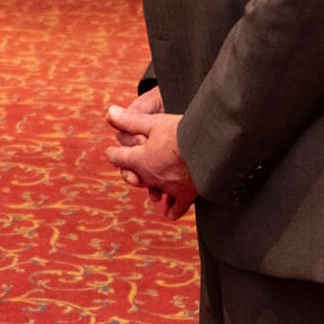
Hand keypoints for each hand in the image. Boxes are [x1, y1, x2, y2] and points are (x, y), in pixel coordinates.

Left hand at [105, 104, 198, 220]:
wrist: (214, 148)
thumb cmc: (184, 132)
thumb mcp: (154, 122)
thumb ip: (130, 120)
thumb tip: (109, 112)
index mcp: (141, 159)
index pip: (118, 158)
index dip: (113, 153)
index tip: (112, 151)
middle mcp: (152, 177)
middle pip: (134, 176)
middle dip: (132, 171)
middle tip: (132, 169)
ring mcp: (169, 188)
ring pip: (155, 192)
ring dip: (152, 189)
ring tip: (153, 191)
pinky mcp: (187, 195)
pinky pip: (176, 207)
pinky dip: (172, 209)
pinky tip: (169, 211)